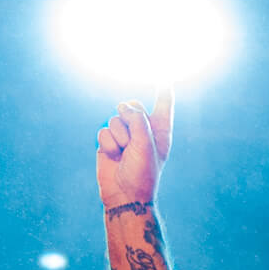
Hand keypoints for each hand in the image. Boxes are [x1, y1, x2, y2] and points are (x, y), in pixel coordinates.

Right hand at [97, 90, 174, 208]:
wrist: (124, 195)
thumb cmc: (142, 172)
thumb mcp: (145, 144)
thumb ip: (137, 120)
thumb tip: (122, 106)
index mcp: (160, 131)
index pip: (163, 105)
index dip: (164, 89)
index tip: (165, 74)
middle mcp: (143, 130)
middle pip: (133, 106)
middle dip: (130, 116)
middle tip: (132, 138)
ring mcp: (124, 135)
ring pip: (115, 118)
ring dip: (119, 136)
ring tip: (124, 153)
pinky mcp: (108, 141)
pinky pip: (103, 130)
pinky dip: (108, 143)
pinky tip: (113, 156)